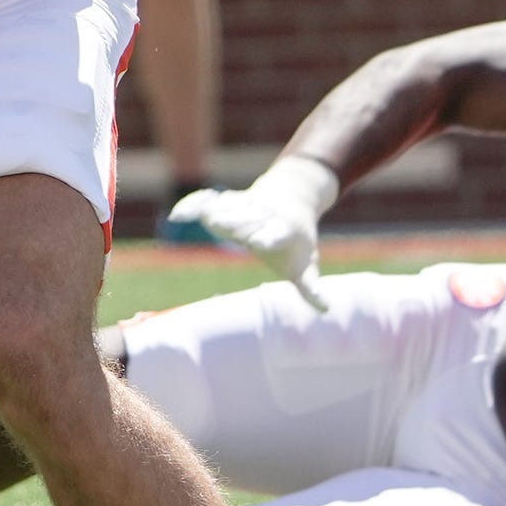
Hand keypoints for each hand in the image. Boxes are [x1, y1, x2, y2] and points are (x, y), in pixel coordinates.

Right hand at [163, 155, 339, 309]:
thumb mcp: (306, 262)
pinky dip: (195, 205)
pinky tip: (178, 215)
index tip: (258, 242)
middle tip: (216, 223)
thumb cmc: (298, 239)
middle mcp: (264, 216)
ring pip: (228, 207)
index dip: (267, 237)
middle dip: (234, 221)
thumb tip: (326, 309)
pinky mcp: (232, 199)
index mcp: (284, 231)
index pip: (275, 235)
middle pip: (247, 219)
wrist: (295, 195)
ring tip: (193, 216)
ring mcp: (247, 205)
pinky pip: (211, 201)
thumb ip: (310, 286)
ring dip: (213, 211)